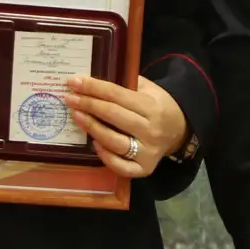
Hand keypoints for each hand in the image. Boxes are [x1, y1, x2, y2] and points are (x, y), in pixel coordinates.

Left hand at [62, 75, 189, 177]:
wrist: (180, 130)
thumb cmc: (158, 106)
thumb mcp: (149, 89)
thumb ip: (127, 84)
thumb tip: (93, 80)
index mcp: (152, 107)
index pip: (117, 95)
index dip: (94, 88)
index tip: (74, 82)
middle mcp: (151, 130)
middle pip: (113, 115)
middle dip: (88, 104)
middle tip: (69, 98)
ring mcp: (148, 152)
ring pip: (114, 141)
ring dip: (92, 128)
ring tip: (76, 116)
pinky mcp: (145, 168)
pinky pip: (121, 166)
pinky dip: (106, 156)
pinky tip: (94, 143)